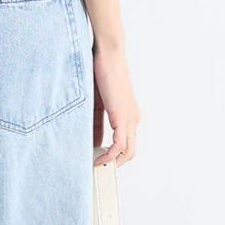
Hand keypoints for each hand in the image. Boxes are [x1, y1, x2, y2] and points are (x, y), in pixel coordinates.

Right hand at [92, 45, 139, 165]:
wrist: (108, 54)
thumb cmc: (101, 72)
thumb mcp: (95, 103)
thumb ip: (95, 123)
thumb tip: (91, 141)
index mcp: (128, 114)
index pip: (124, 143)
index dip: (111, 155)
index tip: (97, 162)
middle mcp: (133, 118)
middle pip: (129, 151)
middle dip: (114, 164)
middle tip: (97, 170)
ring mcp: (130, 119)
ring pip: (127, 152)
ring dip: (112, 163)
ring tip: (96, 168)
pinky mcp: (123, 117)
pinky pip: (119, 145)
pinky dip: (110, 156)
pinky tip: (99, 160)